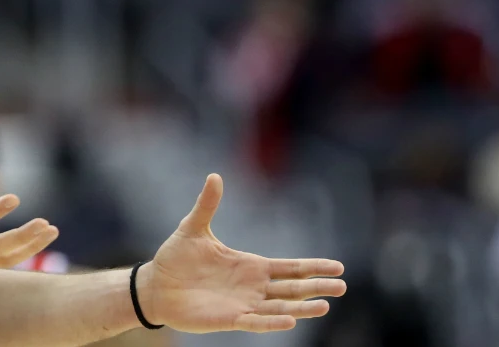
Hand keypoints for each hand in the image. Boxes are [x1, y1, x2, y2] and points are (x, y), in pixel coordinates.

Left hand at [137, 174, 345, 333]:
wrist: (155, 285)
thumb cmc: (176, 257)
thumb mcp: (193, 227)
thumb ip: (207, 204)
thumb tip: (214, 175)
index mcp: (250, 265)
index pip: (289, 268)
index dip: (313, 267)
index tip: (338, 267)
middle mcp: (252, 287)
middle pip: (292, 289)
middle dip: (316, 287)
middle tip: (342, 286)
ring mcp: (243, 304)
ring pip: (279, 308)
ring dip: (301, 308)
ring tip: (324, 306)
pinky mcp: (229, 319)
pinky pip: (254, 322)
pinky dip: (271, 322)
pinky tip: (290, 320)